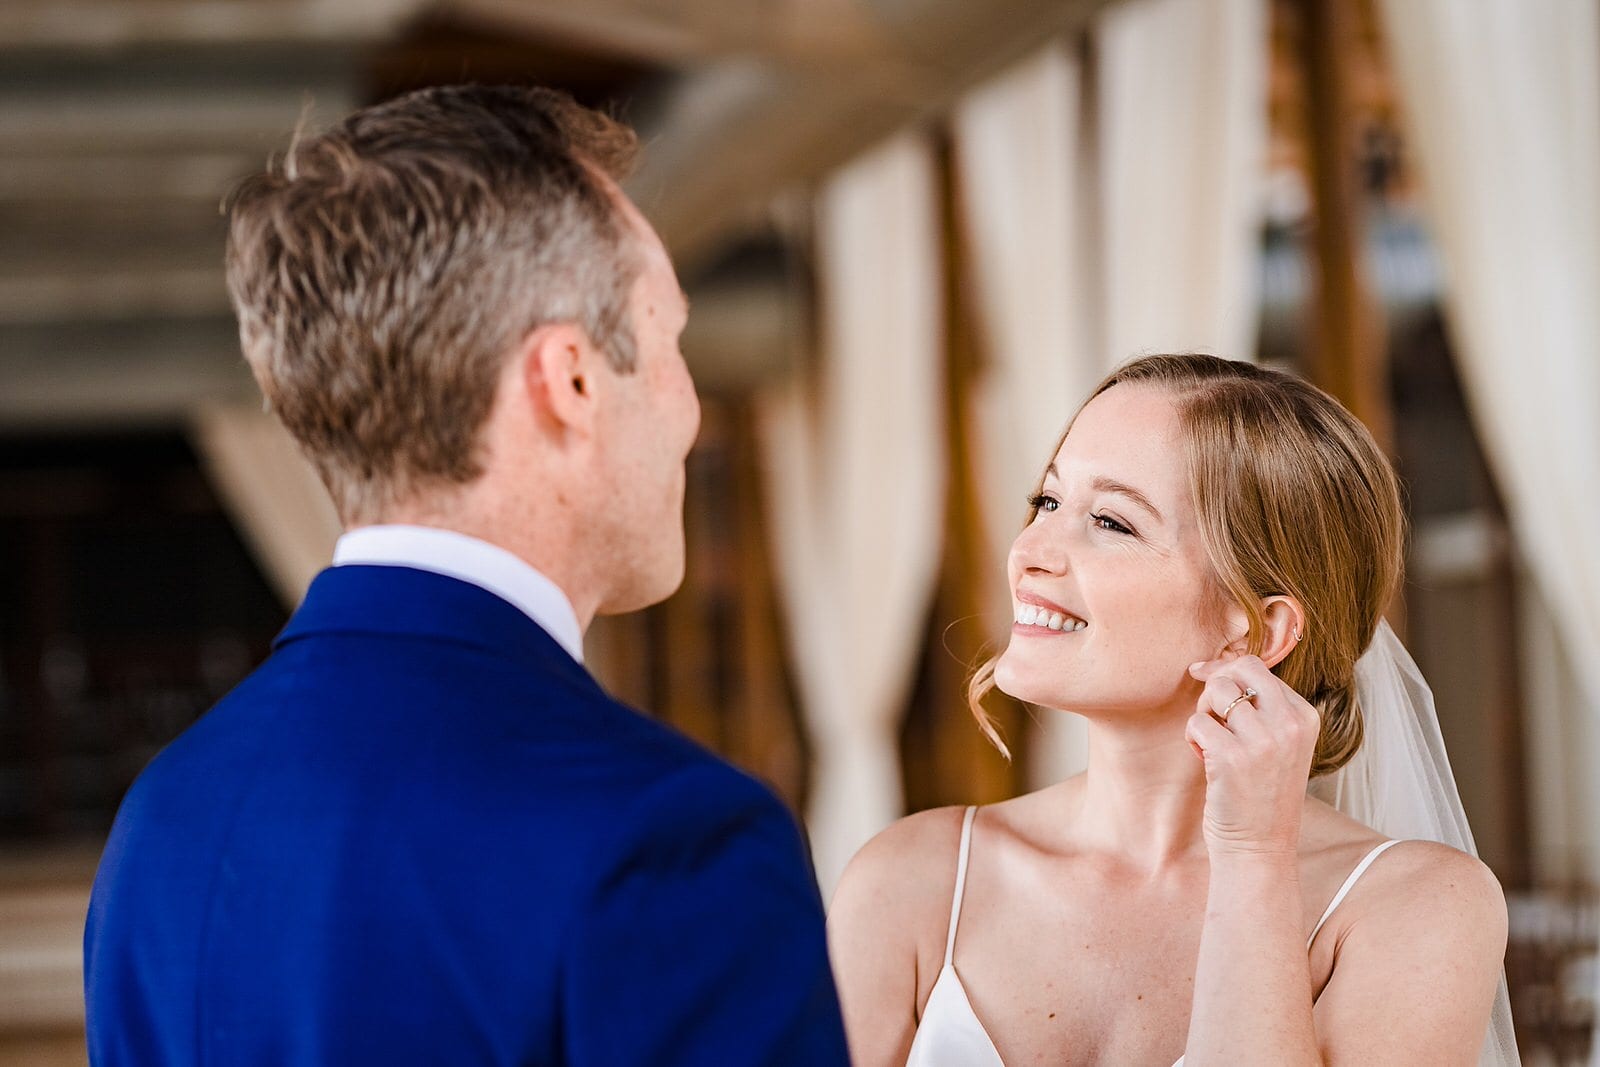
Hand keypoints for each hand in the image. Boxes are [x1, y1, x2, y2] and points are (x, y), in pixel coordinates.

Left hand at [1184, 653, 1318, 856]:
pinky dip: (1193, 739)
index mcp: (1304, 716)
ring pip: (1215, 692)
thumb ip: (1263, 708)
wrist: (1260, 848)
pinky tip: (1206, 761)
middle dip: (1215, 684)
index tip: (1206, 677)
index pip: (1259, 667)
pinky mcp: (1232, 757)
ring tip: (1212, 742)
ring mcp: (1263, 740)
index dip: (1226, 671)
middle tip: (1211, 714)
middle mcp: (1289, 724)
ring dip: (1203, 714)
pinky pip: (1197, 723)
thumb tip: (1216, 668)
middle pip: (1239, 669)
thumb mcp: (1280, 745)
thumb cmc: (1261, 794)